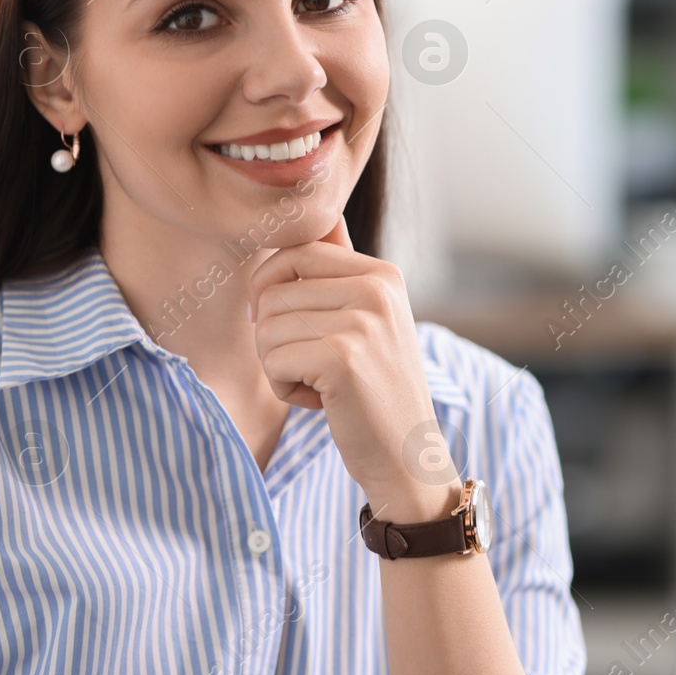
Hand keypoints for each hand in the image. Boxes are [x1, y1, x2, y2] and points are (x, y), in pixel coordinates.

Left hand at [249, 213, 451, 512]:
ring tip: (320, 384)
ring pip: (266, 328)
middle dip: (273, 336)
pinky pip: (274, 360)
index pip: (294, 252)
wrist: (409, 456)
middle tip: (308, 365)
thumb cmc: (375, 391)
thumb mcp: (367, 321)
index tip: (284, 326)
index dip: (270, 290)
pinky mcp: (343, 357)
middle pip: (272, 292)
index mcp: (381, 273)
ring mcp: (363, 321)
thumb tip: (320, 217)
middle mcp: (376, 287)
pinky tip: (321, 402)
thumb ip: (340, 273)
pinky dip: (285, 389)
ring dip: (278, 366)